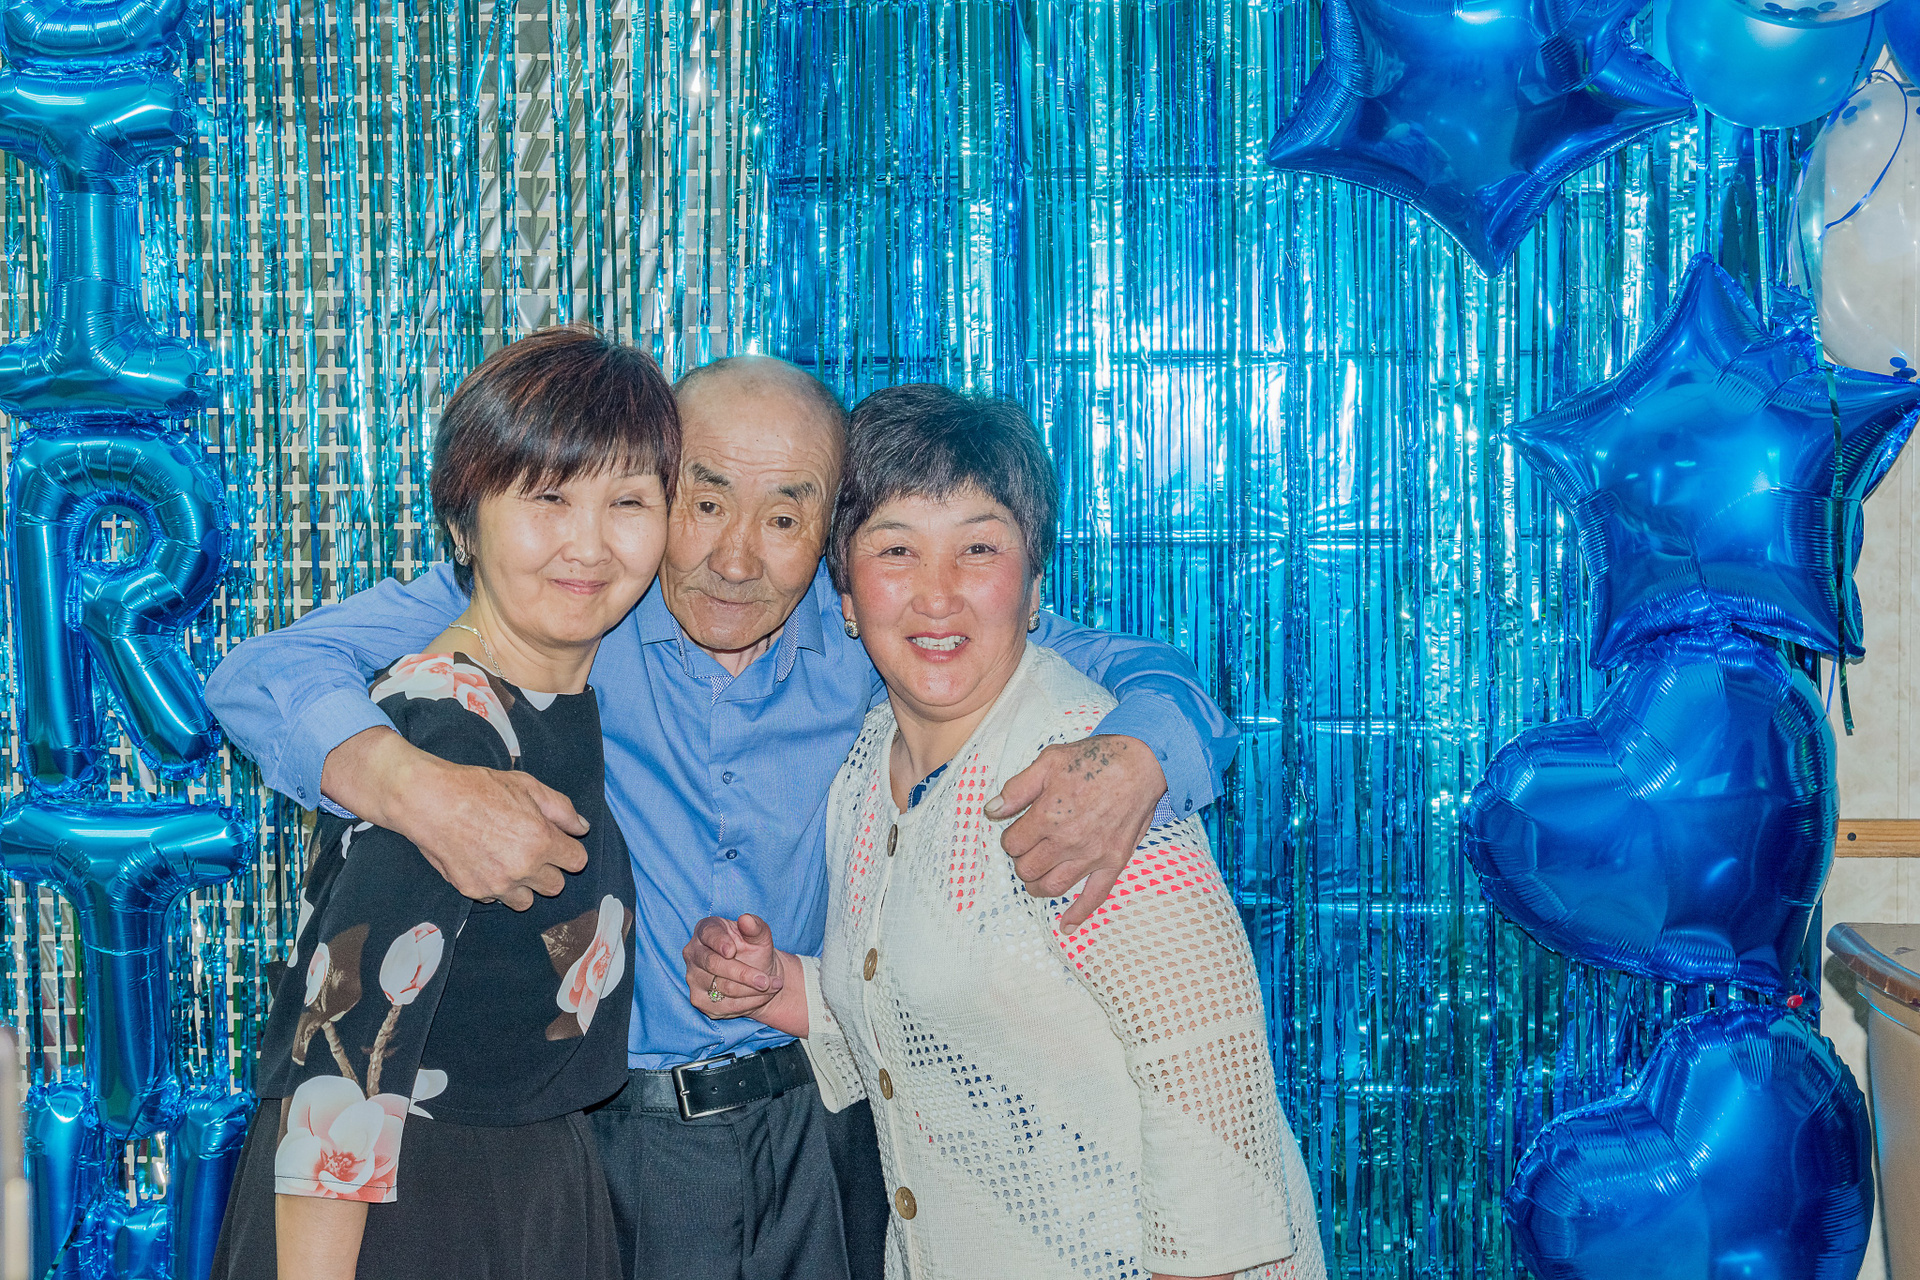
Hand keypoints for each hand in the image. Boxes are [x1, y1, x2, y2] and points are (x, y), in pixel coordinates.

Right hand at [322, 726, 588, 908]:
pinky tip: (486, 864)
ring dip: (524, 885)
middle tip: (532, 851)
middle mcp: (524, 868)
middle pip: (555, 886)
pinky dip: (496, 886)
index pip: (577, 862)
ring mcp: (498, 884)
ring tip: (509, 862)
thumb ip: (561, 809)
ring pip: (527, 900)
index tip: (557, 843)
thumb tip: (582, 828)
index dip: (568, 850)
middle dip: (548, 870)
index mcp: (542, 840)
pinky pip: (497, 898)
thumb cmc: (479, 788)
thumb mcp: (528, 786)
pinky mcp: (474, 892)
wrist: (430, 802)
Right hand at [683, 914, 785, 1018]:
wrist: (757, 975)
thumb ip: (755, 927)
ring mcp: (693, 978)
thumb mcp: (760, 936)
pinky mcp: (699, 1000)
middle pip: (713, 964)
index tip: (732, 951)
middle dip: (743, 974)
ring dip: (752, 990)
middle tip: (766, 980)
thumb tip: (746, 919)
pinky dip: (749, 1003)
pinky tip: (762, 996)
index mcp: (706, 930)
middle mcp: (694, 953)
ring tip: (773, 985)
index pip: (708, 935)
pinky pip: (725, 1005)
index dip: (719, 942)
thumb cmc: (755, 950)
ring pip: (723, 987)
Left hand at [986, 734, 1165, 932]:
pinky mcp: (1113, 862)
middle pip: (1028, 868)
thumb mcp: (1048, 761)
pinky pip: (1094, 896)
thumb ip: (1017, 789)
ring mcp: (1091, 855)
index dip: (1011, 838)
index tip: (1019, 830)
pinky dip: (1079, 914)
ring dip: (1038, 886)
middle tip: (1028, 849)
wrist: (1141, 763)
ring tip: (1037, 876)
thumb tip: (991, 810)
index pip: (1012, 844)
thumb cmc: (1095, 759)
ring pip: (1053, 886)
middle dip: (1022, 861)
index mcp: (1047, 817)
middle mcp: (1067, 841)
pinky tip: (1066, 926)